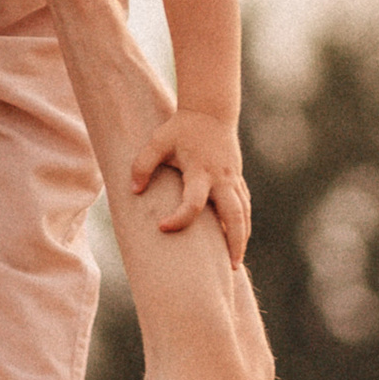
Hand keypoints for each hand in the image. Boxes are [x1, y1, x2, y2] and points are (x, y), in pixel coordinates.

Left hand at [127, 109, 250, 259]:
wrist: (210, 112)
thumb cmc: (180, 129)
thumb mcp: (157, 142)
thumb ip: (142, 164)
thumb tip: (134, 190)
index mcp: (201, 171)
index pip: (193, 203)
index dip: (179, 218)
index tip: (162, 227)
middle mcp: (221, 178)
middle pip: (235, 215)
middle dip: (235, 241)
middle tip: (231, 267)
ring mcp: (233, 179)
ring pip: (245, 213)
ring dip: (242, 237)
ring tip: (235, 263)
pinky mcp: (237, 179)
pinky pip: (244, 205)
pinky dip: (243, 224)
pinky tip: (237, 239)